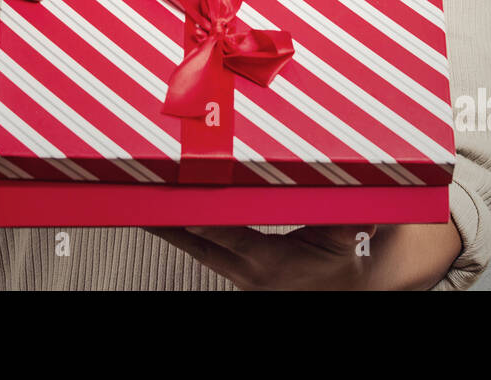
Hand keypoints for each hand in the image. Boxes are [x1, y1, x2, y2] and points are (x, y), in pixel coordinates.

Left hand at [143, 222, 462, 289]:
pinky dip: (189, 236)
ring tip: (145, 209)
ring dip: (173, 230)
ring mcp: (241, 277)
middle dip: (168, 225)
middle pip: (197, 245)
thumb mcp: (344, 239)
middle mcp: (249, 272)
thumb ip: (343, 222)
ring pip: (198, 251)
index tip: (176, 206)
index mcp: (269, 262)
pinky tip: (174, 223)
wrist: (349, 287)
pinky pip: (207, 253)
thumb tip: (350, 207)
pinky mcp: (240, 275)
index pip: (225, 235)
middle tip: (140, 202)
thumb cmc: (345, 261)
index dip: (199, 219)